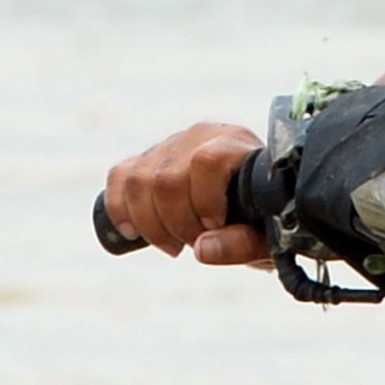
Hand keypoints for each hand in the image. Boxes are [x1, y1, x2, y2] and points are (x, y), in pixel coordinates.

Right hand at [102, 120, 272, 268]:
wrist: (255, 204)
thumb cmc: (264, 219)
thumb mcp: (266, 237)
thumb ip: (242, 244)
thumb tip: (200, 249)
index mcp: (235, 145)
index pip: (206, 161)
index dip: (205, 200)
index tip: (213, 226)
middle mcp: (200, 136)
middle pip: (166, 179)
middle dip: (174, 223)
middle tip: (192, 244)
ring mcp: (170, 146)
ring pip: (137, 181)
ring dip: (149, 223)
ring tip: (172, 244)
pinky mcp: (147, 160)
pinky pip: (119, 177)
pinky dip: (120, 209)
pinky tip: (134, 232)